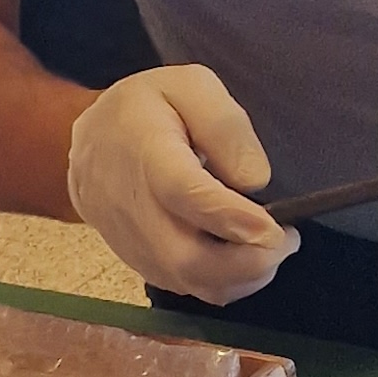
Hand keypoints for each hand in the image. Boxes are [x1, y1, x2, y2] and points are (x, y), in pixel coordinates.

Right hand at [67, 66, 298, 304]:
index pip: (185, 195)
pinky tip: (247, 257)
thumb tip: (254, 180)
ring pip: (191, 284)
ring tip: (273, 247)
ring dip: (243, 278)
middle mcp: (135, 209)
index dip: (232, 218)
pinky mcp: (142, 264)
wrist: (91, 145)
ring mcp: (135, 244)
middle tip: (287, 240)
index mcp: (147, 155)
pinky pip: (188, 289)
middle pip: (188, 259)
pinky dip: (227, 283)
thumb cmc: (147, 109)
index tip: (274, 229)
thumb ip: (224, 125)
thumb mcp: (189, 87)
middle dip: (248, 263)